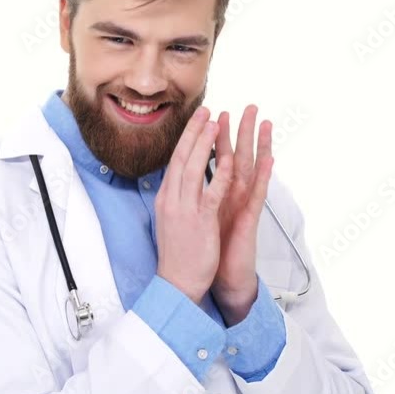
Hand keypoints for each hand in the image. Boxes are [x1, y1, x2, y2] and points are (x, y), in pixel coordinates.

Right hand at [155, 106, 234, 304]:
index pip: (175, 160)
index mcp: (166, 198)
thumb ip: (174, 197)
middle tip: (205, 110)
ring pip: (194, 169)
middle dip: (194, 132)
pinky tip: (228, 160)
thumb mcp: (169, 219)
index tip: (197, 119)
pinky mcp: (200, 222)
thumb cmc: (177, 253)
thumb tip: (178, 179)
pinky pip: (211, 194)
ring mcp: (185, 210)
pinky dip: (219, 175)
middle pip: (182, 158)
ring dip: (205, 144)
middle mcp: (172, 199)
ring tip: (216, 123)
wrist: (175, 283)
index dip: (187, 138)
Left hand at [211, 105, 273, 324]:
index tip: (214, 113)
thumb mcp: (195, 216)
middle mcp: (232, 196)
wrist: (216, 278)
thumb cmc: (207, 249)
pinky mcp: (249, 219)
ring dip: (260, 145)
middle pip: (238, 156)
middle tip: (249, 106)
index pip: (217, 158)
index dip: (216, 136)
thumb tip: (182, 179)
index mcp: (217, 193)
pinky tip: (270, 159)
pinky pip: (257, 194)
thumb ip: (195, 196)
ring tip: (266, 123)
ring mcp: (242, 206)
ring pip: (253, 170)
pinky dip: (264, 176)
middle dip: (242, 131)